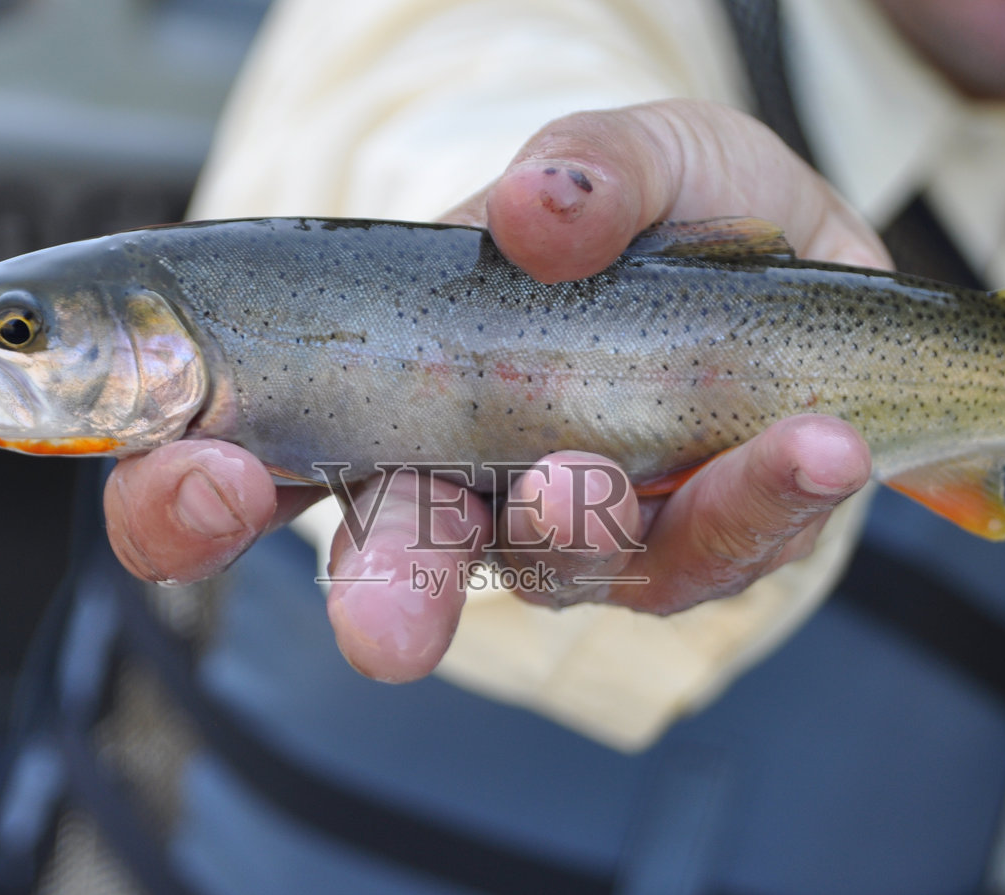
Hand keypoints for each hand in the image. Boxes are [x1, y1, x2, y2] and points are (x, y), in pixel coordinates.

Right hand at [105, 99, 883, 681]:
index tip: (205, 478)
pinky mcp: (696, 548)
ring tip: (601, 471)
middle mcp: (468, 481)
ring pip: (557, 566)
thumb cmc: (670, 219)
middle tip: (380, 629)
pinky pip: (716, 550)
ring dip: (580, 524)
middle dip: (384, 594)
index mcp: (386, 393)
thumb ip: (585, 169)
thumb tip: (535, 211)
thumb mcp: (636, 156)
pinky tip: (814, 445)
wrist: (806, 269)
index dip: (190, 503)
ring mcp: (581, 528)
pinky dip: (760, 496)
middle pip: (390, 564)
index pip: (246, 470)